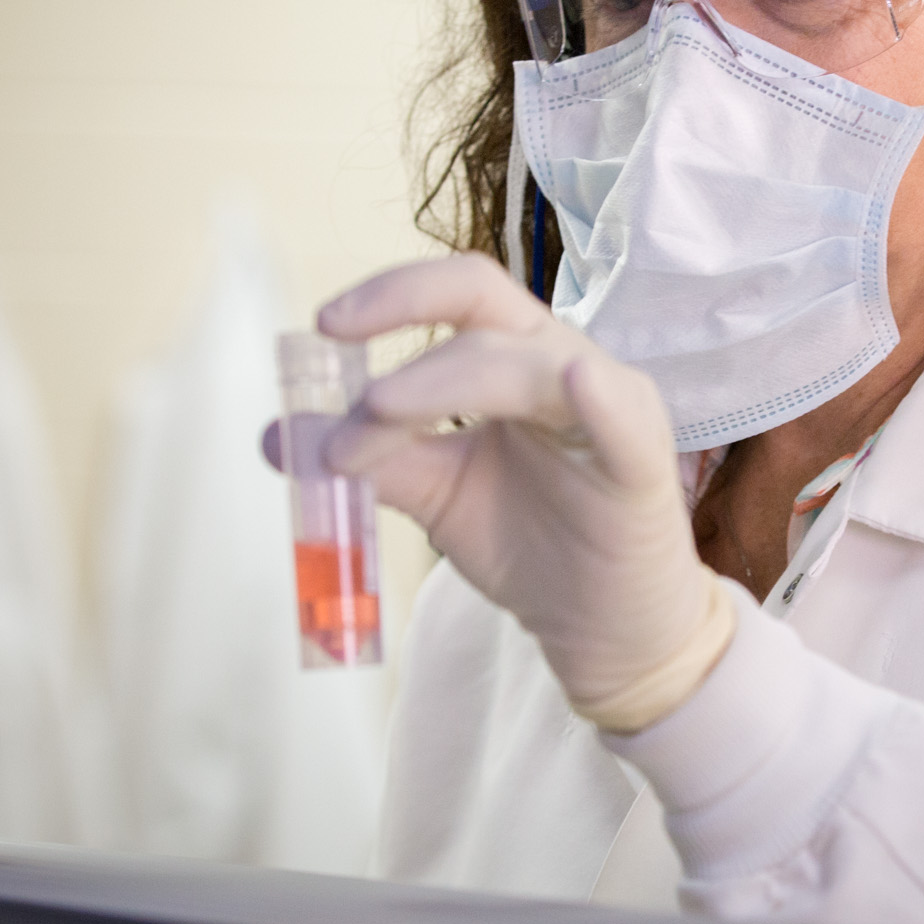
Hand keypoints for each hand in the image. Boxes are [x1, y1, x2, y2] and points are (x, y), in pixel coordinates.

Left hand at [316, 254, 733, 732]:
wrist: (600, 627)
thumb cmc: (533, 544)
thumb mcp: (436, 494)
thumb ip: (371, 460)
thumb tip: (280, 436)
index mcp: (513, 361)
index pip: (454, 296)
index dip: (389, 295)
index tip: (321, 328)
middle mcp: (562, 364)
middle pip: (487, 301)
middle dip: (405, 304)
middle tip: (335, 340)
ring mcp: (609, 407)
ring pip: (527, 363)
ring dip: (442, 381)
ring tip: (375, 418)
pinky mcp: (642, 464)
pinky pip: (621, 420)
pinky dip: (597, 397)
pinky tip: (573, 381)